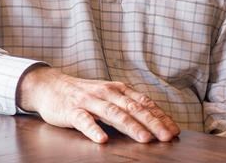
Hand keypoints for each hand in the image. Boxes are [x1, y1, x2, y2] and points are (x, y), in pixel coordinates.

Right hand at [17, 66, 180, 143]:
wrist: (51, 85)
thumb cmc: (84, 94)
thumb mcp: (108, 95)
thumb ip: (127, 105)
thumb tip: (154, 120)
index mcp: (118, 90)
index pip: (143, 103)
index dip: (160, 116)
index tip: (174, 130)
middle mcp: (106, 93)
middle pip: (133, 108)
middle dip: (152, 123)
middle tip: (167, 137)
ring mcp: (89, 101)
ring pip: (113, 113)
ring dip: (131, 126)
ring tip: (145, 139)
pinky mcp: (71, 110)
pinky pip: (84, 120)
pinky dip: (94, 129)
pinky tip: (103, 139)